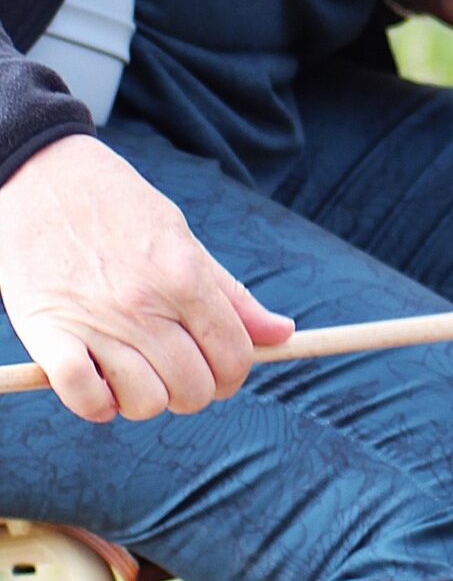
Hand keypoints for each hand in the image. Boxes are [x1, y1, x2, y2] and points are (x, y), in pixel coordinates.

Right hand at [0, 136, 293, 422]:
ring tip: (136, 375)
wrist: (44, 175)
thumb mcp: (184, 239)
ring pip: (145, 402)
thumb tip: (281, 333)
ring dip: (145, 400)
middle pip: (194, 388)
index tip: (218, 371)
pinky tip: (98, 385)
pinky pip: (83, 397)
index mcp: (186, 278)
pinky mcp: (47, 333)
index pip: (234, 356)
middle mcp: (146, 305)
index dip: (233, 375)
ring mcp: (96, 322)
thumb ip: (230, 294)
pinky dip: (95, 405)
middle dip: (193, 390)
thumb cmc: (120, 207)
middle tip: (176, 371)